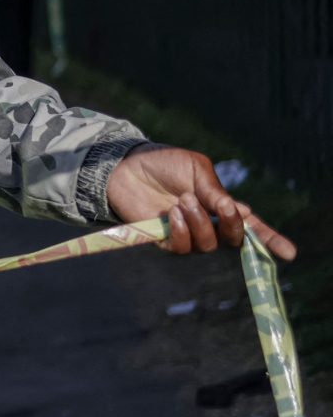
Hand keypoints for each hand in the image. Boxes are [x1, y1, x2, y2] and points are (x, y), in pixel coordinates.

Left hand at [106, 145, 296, 260]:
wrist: (126, 165)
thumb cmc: (163, 163)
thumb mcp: (195, 168)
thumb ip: (215, 190)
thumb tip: (236, 211)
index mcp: (220, 205)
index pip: (250, 226)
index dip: (270, 240)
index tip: (289, 253)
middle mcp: (207, 223)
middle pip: (233, 240)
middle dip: (232, 227)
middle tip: (221, 207)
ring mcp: (186, 233)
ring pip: (208, 244)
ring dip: (200, 223)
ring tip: (183, 201)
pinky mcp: (164, 240)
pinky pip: (182, 248)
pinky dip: (182, 232)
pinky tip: (173, 215)